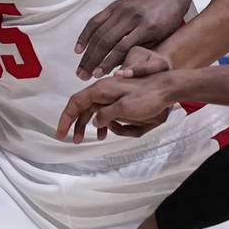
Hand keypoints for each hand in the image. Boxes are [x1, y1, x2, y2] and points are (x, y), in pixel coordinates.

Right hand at [55, 66, 177, 143]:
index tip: (60, 133)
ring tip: (86, 138)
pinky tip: (105, 132)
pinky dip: (102, 122)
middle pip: (82, 107)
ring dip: (88, 124)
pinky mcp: (120, 98)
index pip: (75, 102)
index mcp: (101, 89)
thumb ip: (106, 116)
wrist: (168, 88)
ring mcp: (112, 93)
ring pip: (93, 110)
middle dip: (75, 124)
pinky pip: (105, 110)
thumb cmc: (148, 96)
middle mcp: (104, 90)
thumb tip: (94, 123)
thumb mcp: (125, 108)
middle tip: (72, 140)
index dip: (65, 118)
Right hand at [74, 0, 186, 80]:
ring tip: (80, 69)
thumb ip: (140, 52)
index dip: (108, 62)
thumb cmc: (167, 20)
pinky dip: (85, 35)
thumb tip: (119, 70)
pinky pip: (95, 20)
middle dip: (92, 60)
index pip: (122, 48)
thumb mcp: (160, 39)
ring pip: (98, 32)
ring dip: (87, 53)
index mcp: (146, 27)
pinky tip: (78, 49)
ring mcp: (121, 9)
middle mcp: (131, 17)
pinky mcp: (114, 5)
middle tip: (83, 76)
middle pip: (106, 41)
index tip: (98, 75)